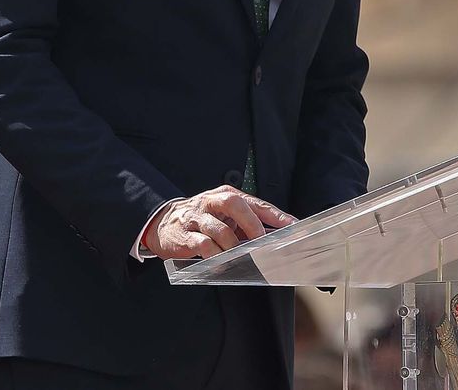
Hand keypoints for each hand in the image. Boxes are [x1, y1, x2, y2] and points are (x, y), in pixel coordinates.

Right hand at [143, 185, 295, 259]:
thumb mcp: (224, 215)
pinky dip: (215, 256)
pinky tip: (220, 262)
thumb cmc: (202, 219)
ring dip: (233, 246)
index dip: (276, 215)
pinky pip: (203, 245)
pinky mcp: (185, 236)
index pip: (255, 202)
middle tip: (260, 241)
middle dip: (251, 223)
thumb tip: (277, 235)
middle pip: (234, 204)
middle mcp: (211, 203)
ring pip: (219, 229)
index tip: (294, 226)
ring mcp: (197, 218)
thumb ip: (247, 221)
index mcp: (225, 195)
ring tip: (238, 256)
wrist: (164, 223)